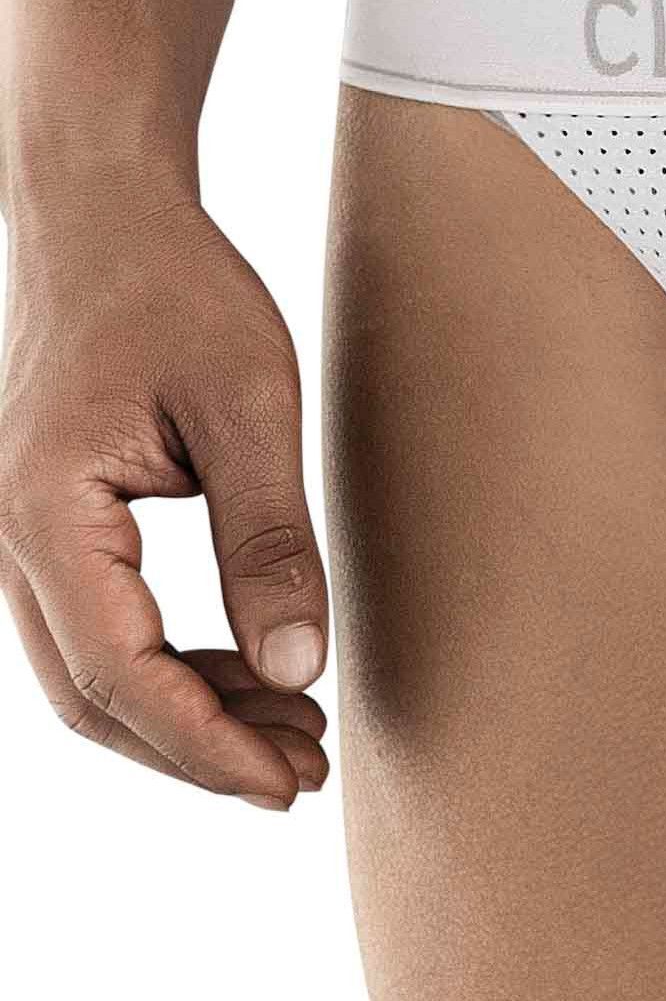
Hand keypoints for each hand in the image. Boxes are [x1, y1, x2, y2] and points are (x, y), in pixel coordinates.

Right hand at [0, 190, 328, 805]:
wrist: (109, 216)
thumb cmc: (180, 291)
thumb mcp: (251, 406)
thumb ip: (270, 540)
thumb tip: (298, 667)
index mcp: (46, 515)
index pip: (122, 676)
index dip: (208, 744)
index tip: (287, 783)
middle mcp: (10, 539)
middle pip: (94, 697)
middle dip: (199, 749)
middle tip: (301, 779)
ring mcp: (20, 534)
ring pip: (92, 671)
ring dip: (190, 711)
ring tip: (293, 732)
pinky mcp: (52, 522)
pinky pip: (99, 623)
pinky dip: (172, 661)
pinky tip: (249, 667)